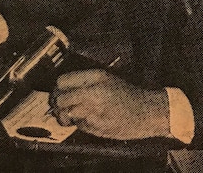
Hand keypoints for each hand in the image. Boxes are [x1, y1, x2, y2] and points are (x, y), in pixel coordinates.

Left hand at [51, 70, 169, 139]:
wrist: (144, 112)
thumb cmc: (127, 94)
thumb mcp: (107, 79)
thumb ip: (86, 82)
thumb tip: (64, 89)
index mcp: (96, 76)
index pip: (62, 81)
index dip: (58, 88)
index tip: (60, 92)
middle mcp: (92, 91)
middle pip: (60, 98)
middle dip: (58, 104)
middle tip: (62, 106)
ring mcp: (92, 110)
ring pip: (65, 113)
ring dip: (66, 116)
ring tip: (72, 115)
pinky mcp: (93, 126)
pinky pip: (77, 124)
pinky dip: (78, 124)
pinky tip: (88, 120)